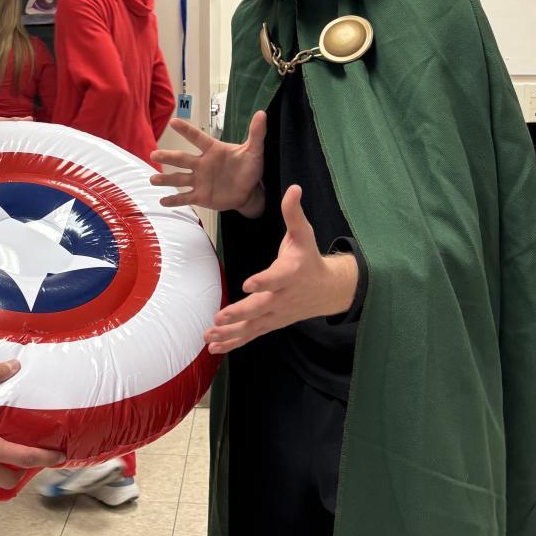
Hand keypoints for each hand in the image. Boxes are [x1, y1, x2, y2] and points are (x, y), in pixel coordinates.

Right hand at [149, 111, 266, 215]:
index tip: (173, 122)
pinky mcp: (201, 196)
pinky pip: (185, 198)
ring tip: (152, 180)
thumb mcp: (254, 151)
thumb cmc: (249, 167)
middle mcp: (202, 164)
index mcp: (212, 150)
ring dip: (166, 180)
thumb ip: (256, 133)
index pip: (197, 138)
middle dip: (168, 157)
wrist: (249, 191)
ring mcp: (199, 180)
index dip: (186, 130)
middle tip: (154, 154)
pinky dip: (174, 200)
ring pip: (179, 179)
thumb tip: (262, 113)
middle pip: (182, 159)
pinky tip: (162, 201)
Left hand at [204, 185, 357, 354]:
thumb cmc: (309, 258)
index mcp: (291, 273)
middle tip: (220, 317)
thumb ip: (293, 213)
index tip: (248, 283)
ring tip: (209, 336)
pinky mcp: (270, 323)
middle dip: (240, 313)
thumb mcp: (304, 234)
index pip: (277, 278)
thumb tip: (294, 187)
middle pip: (261, 308)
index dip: (264, 281)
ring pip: (253, 326)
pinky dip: (232, 342)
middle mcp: (283, 297)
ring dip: (230, 333)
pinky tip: (213, 347)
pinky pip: (251, 335)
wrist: (327, 290)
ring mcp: (276, 313)